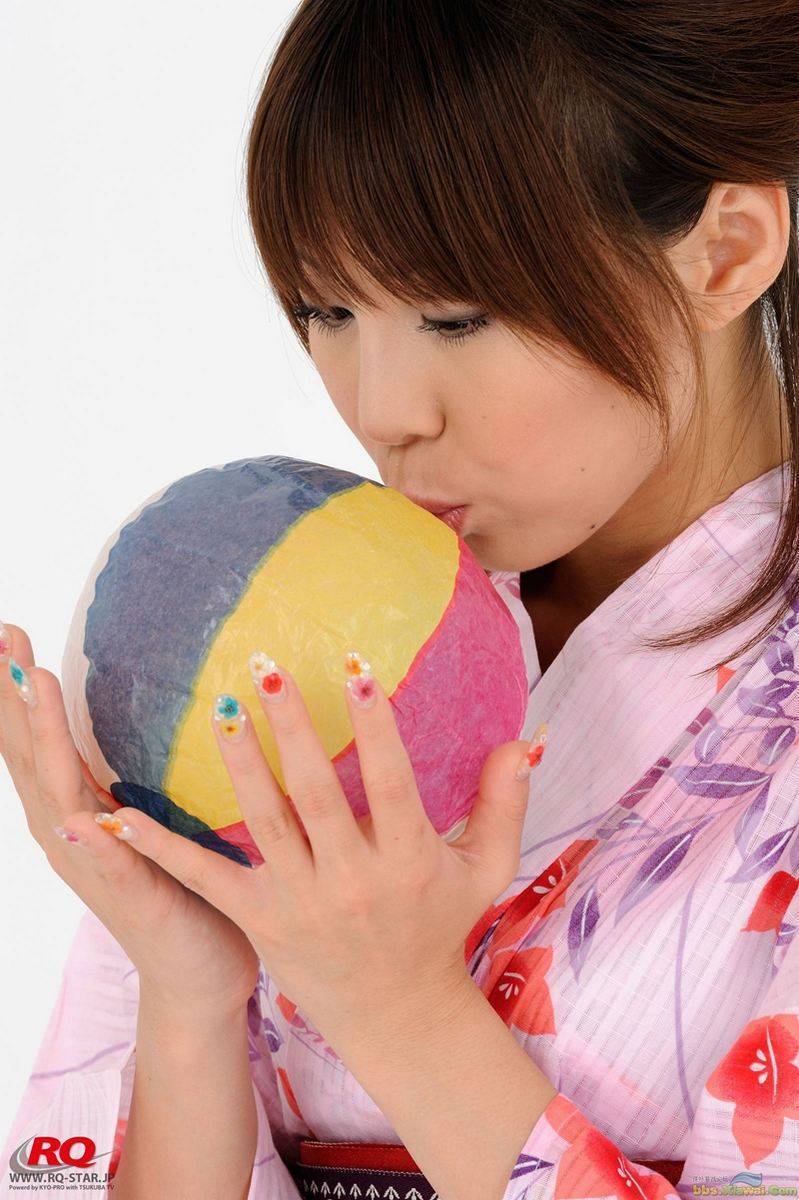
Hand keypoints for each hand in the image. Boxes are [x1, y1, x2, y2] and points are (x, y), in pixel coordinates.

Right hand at [0, 622, 259, 1013]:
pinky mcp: (135, 901)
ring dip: (44, 739)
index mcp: (80, 814)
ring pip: (59, 795)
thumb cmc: (184, 889)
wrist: (196, 978)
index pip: (40, 741)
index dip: (20, 691)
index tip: (8, 632)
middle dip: (14, 697)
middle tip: (4, 635)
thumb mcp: (154, 821)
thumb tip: (161, 709)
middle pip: (32, 756)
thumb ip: (142, 776)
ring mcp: (97, 870)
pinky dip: (91, 842)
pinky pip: (111, 867)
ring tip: (33, 684)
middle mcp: (73, 838)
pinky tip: (77, 818)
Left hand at [68, 644, 544, 1042]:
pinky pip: (208, 879)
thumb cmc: (442, 927)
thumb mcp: (488, 869)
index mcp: (408, 859)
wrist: (398, 1016)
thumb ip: (505, 803)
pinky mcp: (260, 922)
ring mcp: (301, 903)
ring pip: (265, 824)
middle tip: (266, 669)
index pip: (389, 780)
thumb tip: (525, 736)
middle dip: (293, 729)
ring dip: (240, 765)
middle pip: (316, 794)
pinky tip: (119, 816)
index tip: (357, 668)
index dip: (375, 723)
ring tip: (218, 708)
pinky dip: (162, 848)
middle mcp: (352, 880)